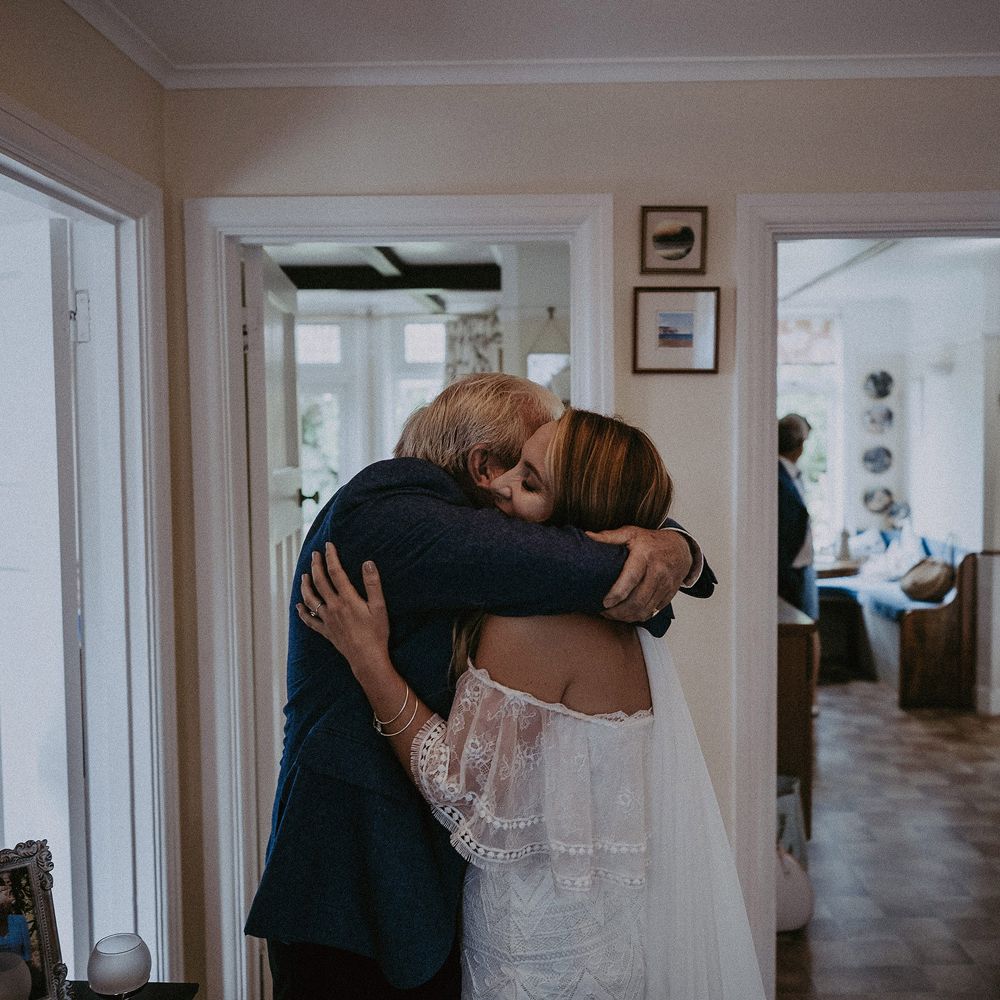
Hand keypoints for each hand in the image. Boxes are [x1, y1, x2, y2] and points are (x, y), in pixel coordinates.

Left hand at [296, 543, 390, 673]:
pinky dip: (302, 612)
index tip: (328, 546)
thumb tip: (367, 563)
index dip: (331, 557)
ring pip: (310, 599)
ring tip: (304, 575)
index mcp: (347, 599)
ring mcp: (327, 619)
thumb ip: (373, 584)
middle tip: (315, 555)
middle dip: (316, 566)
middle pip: (320, 582)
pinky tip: (299, 606)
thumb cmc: (376, 633)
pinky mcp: (326, 631)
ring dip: (305, 585)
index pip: (335, 572)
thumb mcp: (379, 606)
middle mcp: (333, 607)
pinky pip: (310, 620)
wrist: (367, 658)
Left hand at [586, 526, 693, 621]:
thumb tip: (587, 536)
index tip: (604, 603)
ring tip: (613, 615)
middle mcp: (658, 571)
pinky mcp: (669, 595)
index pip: (631, 578)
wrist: (680, 548)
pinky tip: (627, 614)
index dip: (617, 594)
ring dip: (627, 617)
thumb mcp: (631, 533)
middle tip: (604, 612)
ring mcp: (665, 585)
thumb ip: (609, 537)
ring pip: (645, 610)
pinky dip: (638, 616)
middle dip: (618, 612)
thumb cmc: (650, 541)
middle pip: (638, 601)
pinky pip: (653, 612)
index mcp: (645, 555)